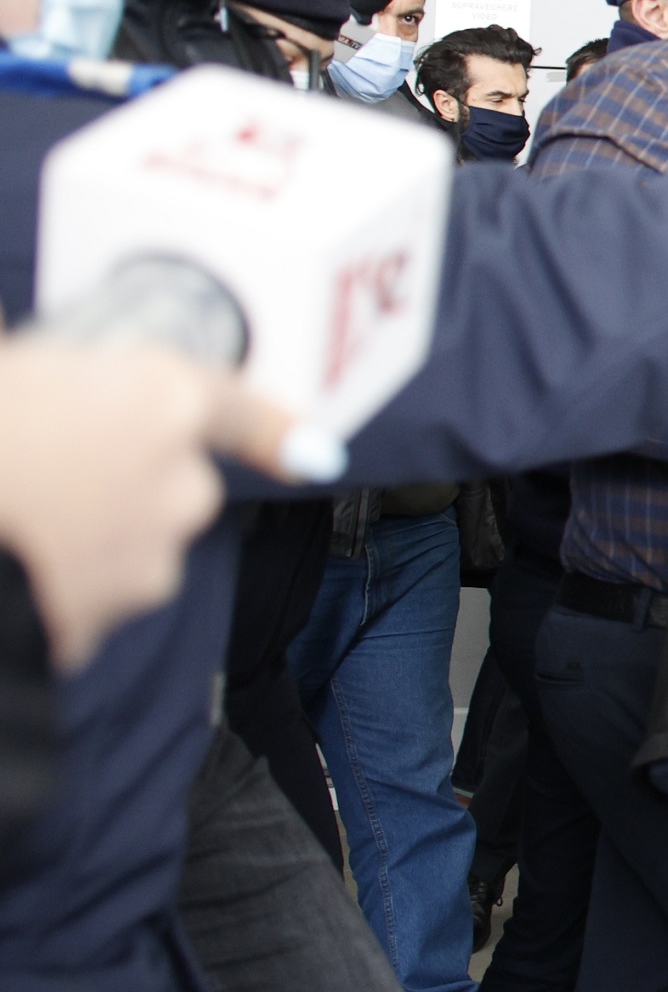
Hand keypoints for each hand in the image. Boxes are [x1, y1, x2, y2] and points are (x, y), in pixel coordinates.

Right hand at [0, 341, 339, 670]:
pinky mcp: (110, 622)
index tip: (313, 449)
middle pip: (175, 483)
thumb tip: (50, 387)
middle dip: (122, 481)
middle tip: (42, 469)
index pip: (238, 408)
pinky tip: (14, 566)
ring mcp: (152, 560)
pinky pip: (95, 598)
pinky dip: (62, 587)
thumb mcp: (8, 369)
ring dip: (92, 536)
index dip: (274, 426)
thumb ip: (52, 376)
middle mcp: (181, 484)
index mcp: (160, 401)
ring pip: (136, 545)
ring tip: (16, 521)